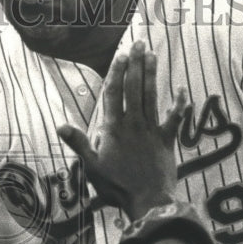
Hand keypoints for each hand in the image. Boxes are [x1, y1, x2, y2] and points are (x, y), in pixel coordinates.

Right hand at [58, 41, 186, 220]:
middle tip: (139, 43)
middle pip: (134, 87)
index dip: (117, 72)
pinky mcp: (167, 140)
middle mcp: (133, 124)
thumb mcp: (92, 167)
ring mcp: (152, 130)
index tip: (121, 55)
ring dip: (152, 74)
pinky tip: (181, 89)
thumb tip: (60, 126)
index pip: (114, 93)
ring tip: (152, 55)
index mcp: (114, 128)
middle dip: (136, 64)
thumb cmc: (116, 186)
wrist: (147, 200)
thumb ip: (79, 144)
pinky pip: (175, 118)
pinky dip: (180, 103)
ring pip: (152, 96)